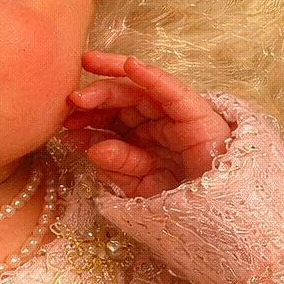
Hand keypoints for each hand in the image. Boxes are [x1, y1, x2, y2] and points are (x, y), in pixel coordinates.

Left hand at [63, 52, 231, 197]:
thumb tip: (95, 148)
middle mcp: (156, 123)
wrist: (218, 216)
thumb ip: (118, 167)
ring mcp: (175, 117)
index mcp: (140, 138)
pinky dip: (151, 77)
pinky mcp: (197, 115)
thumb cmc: (179, 202)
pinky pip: (172, 92)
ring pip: (140, 89)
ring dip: (111, 81)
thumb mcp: (139, 186)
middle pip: (121, 100)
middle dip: (94, 98)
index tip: (64, 125)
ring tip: (87, 82)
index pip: (111, 119)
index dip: (88, 118)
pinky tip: (130, 66)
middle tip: (71, 102)